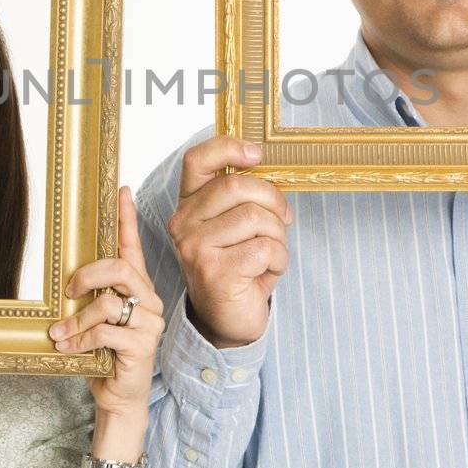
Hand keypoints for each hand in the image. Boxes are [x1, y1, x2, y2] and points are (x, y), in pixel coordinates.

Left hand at [52, 187, 164, 422]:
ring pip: (108, 304)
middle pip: (119, 268)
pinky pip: (104, 333)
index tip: (121, 190)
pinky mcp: (142, 346)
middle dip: (87, 275)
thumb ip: (89, 297)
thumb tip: (64, 277)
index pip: (132, 246)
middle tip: (67, 289)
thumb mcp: (95, 320)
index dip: (127, 218)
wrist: (118, 397)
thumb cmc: (104, 355)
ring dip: (75, 321)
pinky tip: (69, 350)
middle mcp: (147, 300)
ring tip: (60, 335)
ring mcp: (148, 322)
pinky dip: (79, 340)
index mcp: (136, 288)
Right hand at [165, 136, 290, 347]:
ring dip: (277, 236)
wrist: (227, 320)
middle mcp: (183, 224)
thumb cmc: (238, 267)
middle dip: (272, 200)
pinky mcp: (215, 273)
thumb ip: (241, 196)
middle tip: (285, 217)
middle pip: (236, 187)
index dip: (228, 147)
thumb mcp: (235, 225)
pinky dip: (278, 259)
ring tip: (272, 252)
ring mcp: (195, 249)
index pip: (197, 160)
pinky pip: (264, 248)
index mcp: (188, 205)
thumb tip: (262, 163)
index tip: (256, 154)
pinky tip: (268, 271)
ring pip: (254, 218)